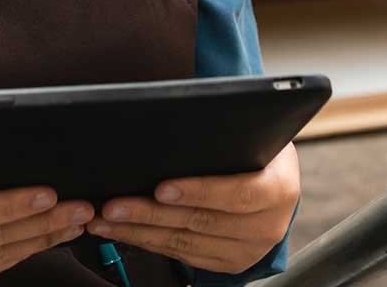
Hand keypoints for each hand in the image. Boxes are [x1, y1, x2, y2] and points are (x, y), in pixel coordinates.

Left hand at [89, 143, 301, 273]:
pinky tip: (125, 231)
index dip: (199, 191)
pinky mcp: (229, 263)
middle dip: (151, 213)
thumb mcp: (255, 137)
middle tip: (114, 205)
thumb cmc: (259, 152)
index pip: (238, 194)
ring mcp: (248, 250)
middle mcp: (267, 226)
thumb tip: (178, 124)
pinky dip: (150, 242)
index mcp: (279, 189)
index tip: (161, 188)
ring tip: (107, 219)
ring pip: (185, 243)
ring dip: (140, 231)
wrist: (278, 184)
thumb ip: (226, 138)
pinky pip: (183, 255)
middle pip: (201, 222)